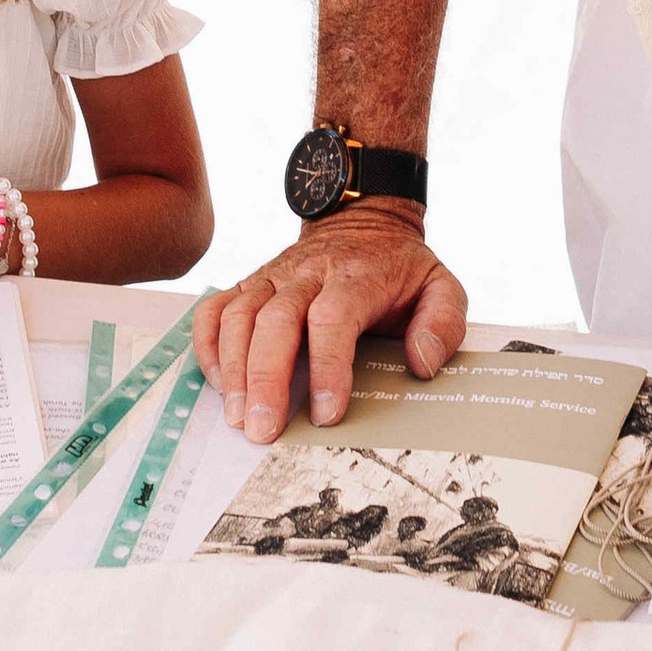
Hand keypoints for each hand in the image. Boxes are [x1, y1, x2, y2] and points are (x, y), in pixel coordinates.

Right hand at [194, 203, 466, 443]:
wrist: (364, 221)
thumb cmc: (398, 267)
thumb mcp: (441, 286)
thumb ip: (443, 323)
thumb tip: (420, 363)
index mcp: (356, 276)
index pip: (333, 318)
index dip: (327, 367)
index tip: (327, 413)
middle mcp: (307, 273)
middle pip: (275, 320)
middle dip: (266, 379)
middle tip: (264, 430)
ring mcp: (273, 277)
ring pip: (239, 316)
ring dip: (233, 369)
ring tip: (238, 416)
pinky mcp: (250, 284)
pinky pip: (215, 309)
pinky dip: (208, 346)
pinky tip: (219, 383)